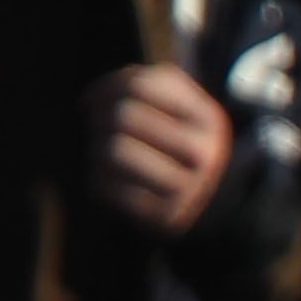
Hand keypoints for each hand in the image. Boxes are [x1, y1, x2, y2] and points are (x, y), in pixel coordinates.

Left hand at [83, 64, 234, 237]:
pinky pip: (108, 186)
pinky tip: (108, 179)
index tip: (95, 101)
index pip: (139, 86)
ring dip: (96, 149)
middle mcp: (205, 153)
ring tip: (101, 153)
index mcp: (207, 119)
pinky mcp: (166, 216)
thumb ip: (142, 84)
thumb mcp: (177, 107)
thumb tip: (93, 99)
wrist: (207, 203)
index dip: (106, 88)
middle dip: (99, 119)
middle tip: (95, 127)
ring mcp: (188, 187)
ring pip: (114, 150)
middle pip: (124, 116)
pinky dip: (98, 179)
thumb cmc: (177, 144)